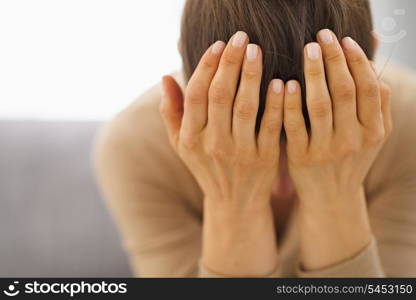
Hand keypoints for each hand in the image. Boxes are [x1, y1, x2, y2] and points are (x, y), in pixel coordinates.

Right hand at [160, 32, 283, 275]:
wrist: (234, 203)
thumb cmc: (207, 167)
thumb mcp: (182, 145)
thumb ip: (172, 112)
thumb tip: (166, 77)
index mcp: (190, 138)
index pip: (196, 95)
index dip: (206, 66)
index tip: (218, 44)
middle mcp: (212, 144)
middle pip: (220, 95)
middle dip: (230, 63)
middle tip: (241, 37)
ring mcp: (239, 152)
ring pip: (245, 107)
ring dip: (251, 76)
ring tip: (257, 50)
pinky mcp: (264, 158)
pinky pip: (270, 126)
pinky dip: (276, 103)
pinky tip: (280, 81)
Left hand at [283, 29, 391, 270]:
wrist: (331, 198)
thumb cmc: (350, 158)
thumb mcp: (372, 136)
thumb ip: (377, 104)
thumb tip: (374, 66)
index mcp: (374, 131)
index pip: (368, 87)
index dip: (356, 60)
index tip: (343, 39)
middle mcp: (353, 140)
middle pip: (344, 91)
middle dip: (333, 59)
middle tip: (321, 36)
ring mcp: (327, 150)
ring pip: (320, 105)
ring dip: (313, 73)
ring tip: (307, 49)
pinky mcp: (302, 158)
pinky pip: (295, 126)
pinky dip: (291, 103)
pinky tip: (285, 83)